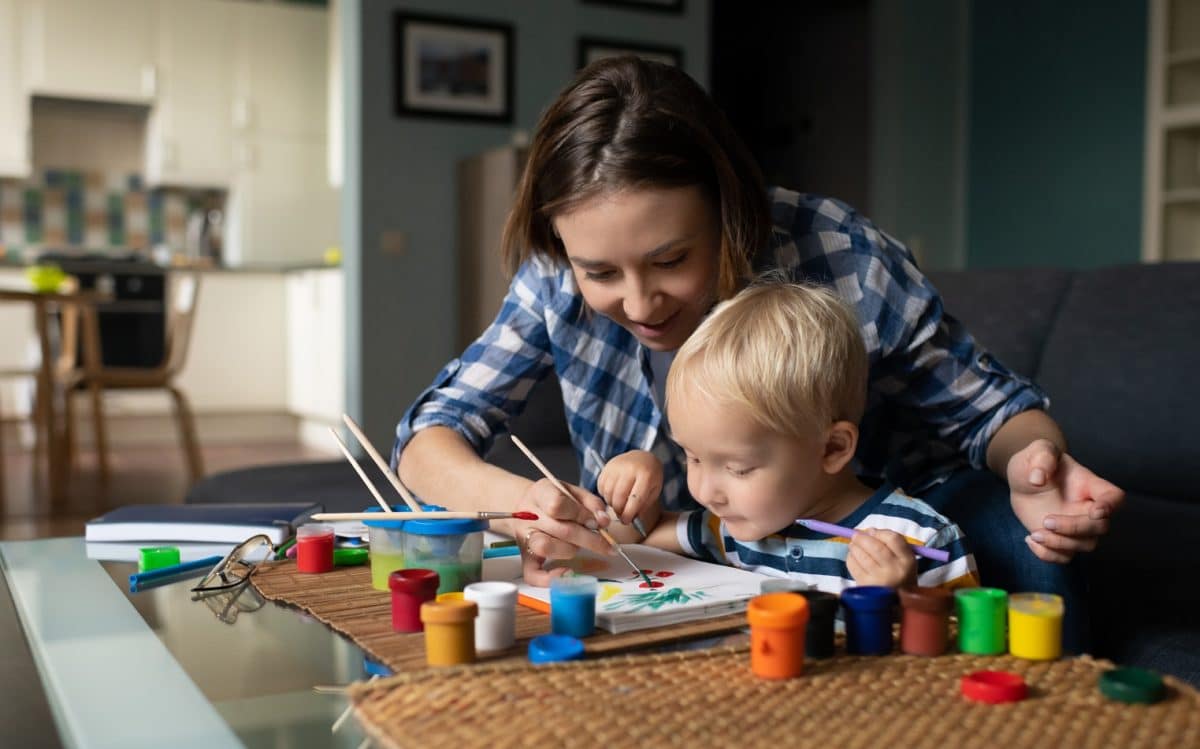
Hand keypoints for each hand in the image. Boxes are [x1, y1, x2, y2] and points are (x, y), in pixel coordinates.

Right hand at [514, 478, 612, 585]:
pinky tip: (567, 573)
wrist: (528, 506)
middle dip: (590, 539)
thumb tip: (603, 521)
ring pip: (547, 548)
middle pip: (560, 530)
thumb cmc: (555, 498)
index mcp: (541, 493)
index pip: (558, 505)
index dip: (581, 514)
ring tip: (579, 546)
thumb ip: (591, 503)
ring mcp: (524, 538)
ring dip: (571, 550)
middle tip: (608, 545)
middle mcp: (529, 516)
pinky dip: (549, 578)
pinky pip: (532, 574)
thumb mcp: (574, 491)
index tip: (597, 521)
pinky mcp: (525, 558)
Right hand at [596, 449, 661, 525]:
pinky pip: (601, 486)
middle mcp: (630, 468)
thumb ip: (643, 505)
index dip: (629, 513)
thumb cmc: (650, 477)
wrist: (642, 457)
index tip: (626, 521)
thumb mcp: (654, 490)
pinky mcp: (607, 466)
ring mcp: (617, 465)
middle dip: (618, 510)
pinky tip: (612, 495)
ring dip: (611, 503)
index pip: (635, 499)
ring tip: (618, 505)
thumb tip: (631, 519)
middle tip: (621, 516)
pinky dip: (604, 494)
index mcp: (646, 475)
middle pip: (619, 496)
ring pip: (608, 492)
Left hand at [847, 529, 916, 587]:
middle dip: (862, 538)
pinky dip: (850, 558)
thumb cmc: (899, 575)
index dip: (879, 532)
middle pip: (875, 547)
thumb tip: (868, 531)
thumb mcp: (904, 559)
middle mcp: (894, 570)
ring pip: (862, 556)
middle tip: (856, 535)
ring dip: (854, 546)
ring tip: (853, 544)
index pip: (893, 539)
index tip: (872, 531)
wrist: (898, 602)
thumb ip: (890, 543)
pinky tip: (853, 557)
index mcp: (907, 561)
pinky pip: (853, 566)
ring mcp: (879, 579)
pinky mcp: (866, 586)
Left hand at [1007, 439, 1124, 562]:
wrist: (1023, 480)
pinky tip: (1030, 539)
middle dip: (1074, 528)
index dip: (1110, 506)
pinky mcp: (1062, 539)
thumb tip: (1038, 478)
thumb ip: (1042, 457)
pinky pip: (1064, 557)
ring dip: (1060, 544)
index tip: (1096, 510)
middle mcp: (1089, 508)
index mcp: (1090, 485)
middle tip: (1045, 521)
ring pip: (1085, 545)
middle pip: (1100, 527)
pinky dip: (1048, 555)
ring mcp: (1077, 526)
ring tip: (1035, 534)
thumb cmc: (1036, 463)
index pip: (1114, 497)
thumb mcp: (1038, 451)